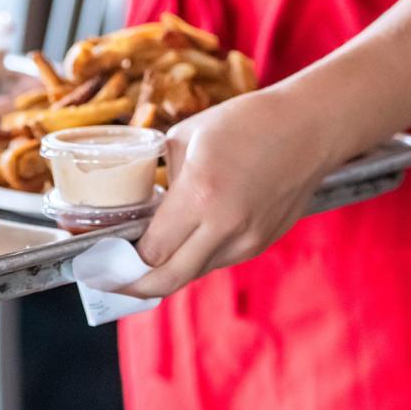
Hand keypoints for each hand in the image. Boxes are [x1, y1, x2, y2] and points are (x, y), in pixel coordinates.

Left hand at [117, 87, 335, 297]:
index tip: (101, 258)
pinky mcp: (262, 242)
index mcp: (200, 195)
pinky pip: (218, 260)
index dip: (122, 260)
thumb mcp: (183, 139)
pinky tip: (181, 243)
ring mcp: (248, 239)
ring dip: (166, 271)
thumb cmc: (244, 122)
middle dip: (134, 286)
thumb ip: (161, 181)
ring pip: (194, 272)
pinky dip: (194, 258)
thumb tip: (142, 210)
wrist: (310, 127)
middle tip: (111, 281)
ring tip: (140, 262)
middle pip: (169, 280)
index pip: (151, 251)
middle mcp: (226, 226)